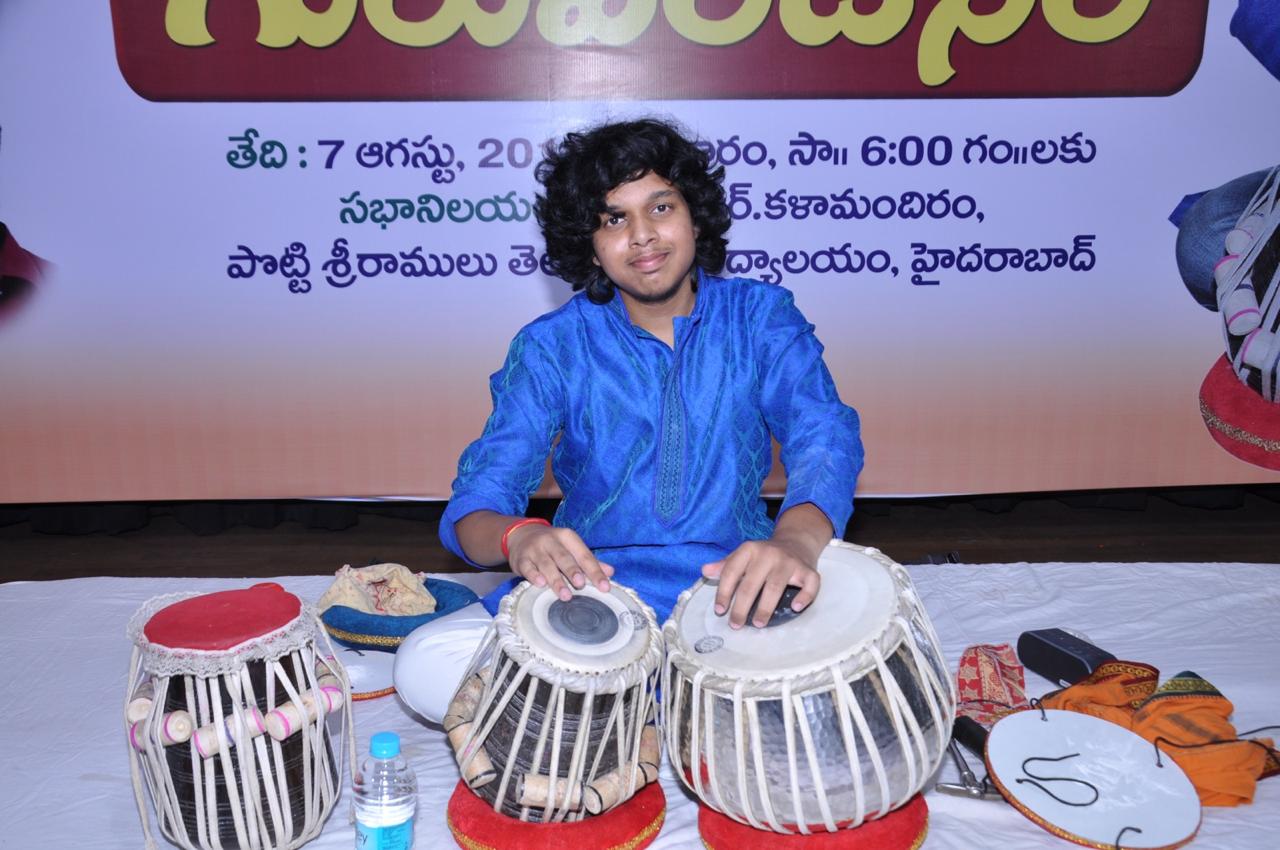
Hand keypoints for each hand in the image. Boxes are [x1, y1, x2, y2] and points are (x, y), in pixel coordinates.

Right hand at [505, 524, 613, 600]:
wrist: (520, 535)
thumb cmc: (552, 546)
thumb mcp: (570, 548)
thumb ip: (588, 561)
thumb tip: (610, 572)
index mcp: (568, 537)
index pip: (584, 555)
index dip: (595, 571)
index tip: (604, 587)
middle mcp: (551, 541)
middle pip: (564, 557)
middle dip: (573, 571)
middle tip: (581, 584)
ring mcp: (535, 549)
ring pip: (546, 564)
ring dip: (556, 580)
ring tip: (565, 595)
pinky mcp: (521, 559)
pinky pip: (527, 567)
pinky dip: (533, 575)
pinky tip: (540, 584)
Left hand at [701, 538, 819, 628]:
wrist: (796, 541)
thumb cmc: (764, 555)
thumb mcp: (743, 556)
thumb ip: (725, 565)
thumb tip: (705, 571)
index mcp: (749, 549)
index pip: (732, 572)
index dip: (723, 592)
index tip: (720, 610)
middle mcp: (769, 554)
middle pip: (751, 584)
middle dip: (741, 607)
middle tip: (735, 625)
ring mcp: (789, 562)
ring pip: (776, 587)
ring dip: (765, 608)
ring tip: (758, 624)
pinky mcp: (808, 570)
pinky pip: (809, 584)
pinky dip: (804, 597)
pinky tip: (796, 607)